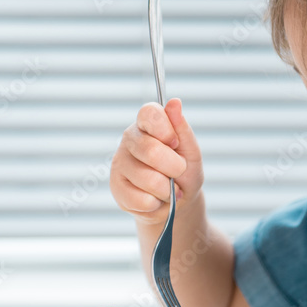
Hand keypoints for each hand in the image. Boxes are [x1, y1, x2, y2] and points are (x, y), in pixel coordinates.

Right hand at [110, 98, 204, 226]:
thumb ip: (182, 129)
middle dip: (174, 167)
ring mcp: (120, 162)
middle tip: (178, 171)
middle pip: (150, 150)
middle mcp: (130, 139)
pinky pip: (142, 200)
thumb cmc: (184, 172)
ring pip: (148, 180)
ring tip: (167, 189)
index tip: (175, 143)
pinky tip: (154, 199)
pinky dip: (156, 204)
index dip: (165, 129)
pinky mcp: (115, 187)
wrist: (177, 203)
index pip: (149, 113)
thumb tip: (174, 102)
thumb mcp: (191, 151)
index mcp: (148, 124)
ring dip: (167, 190)